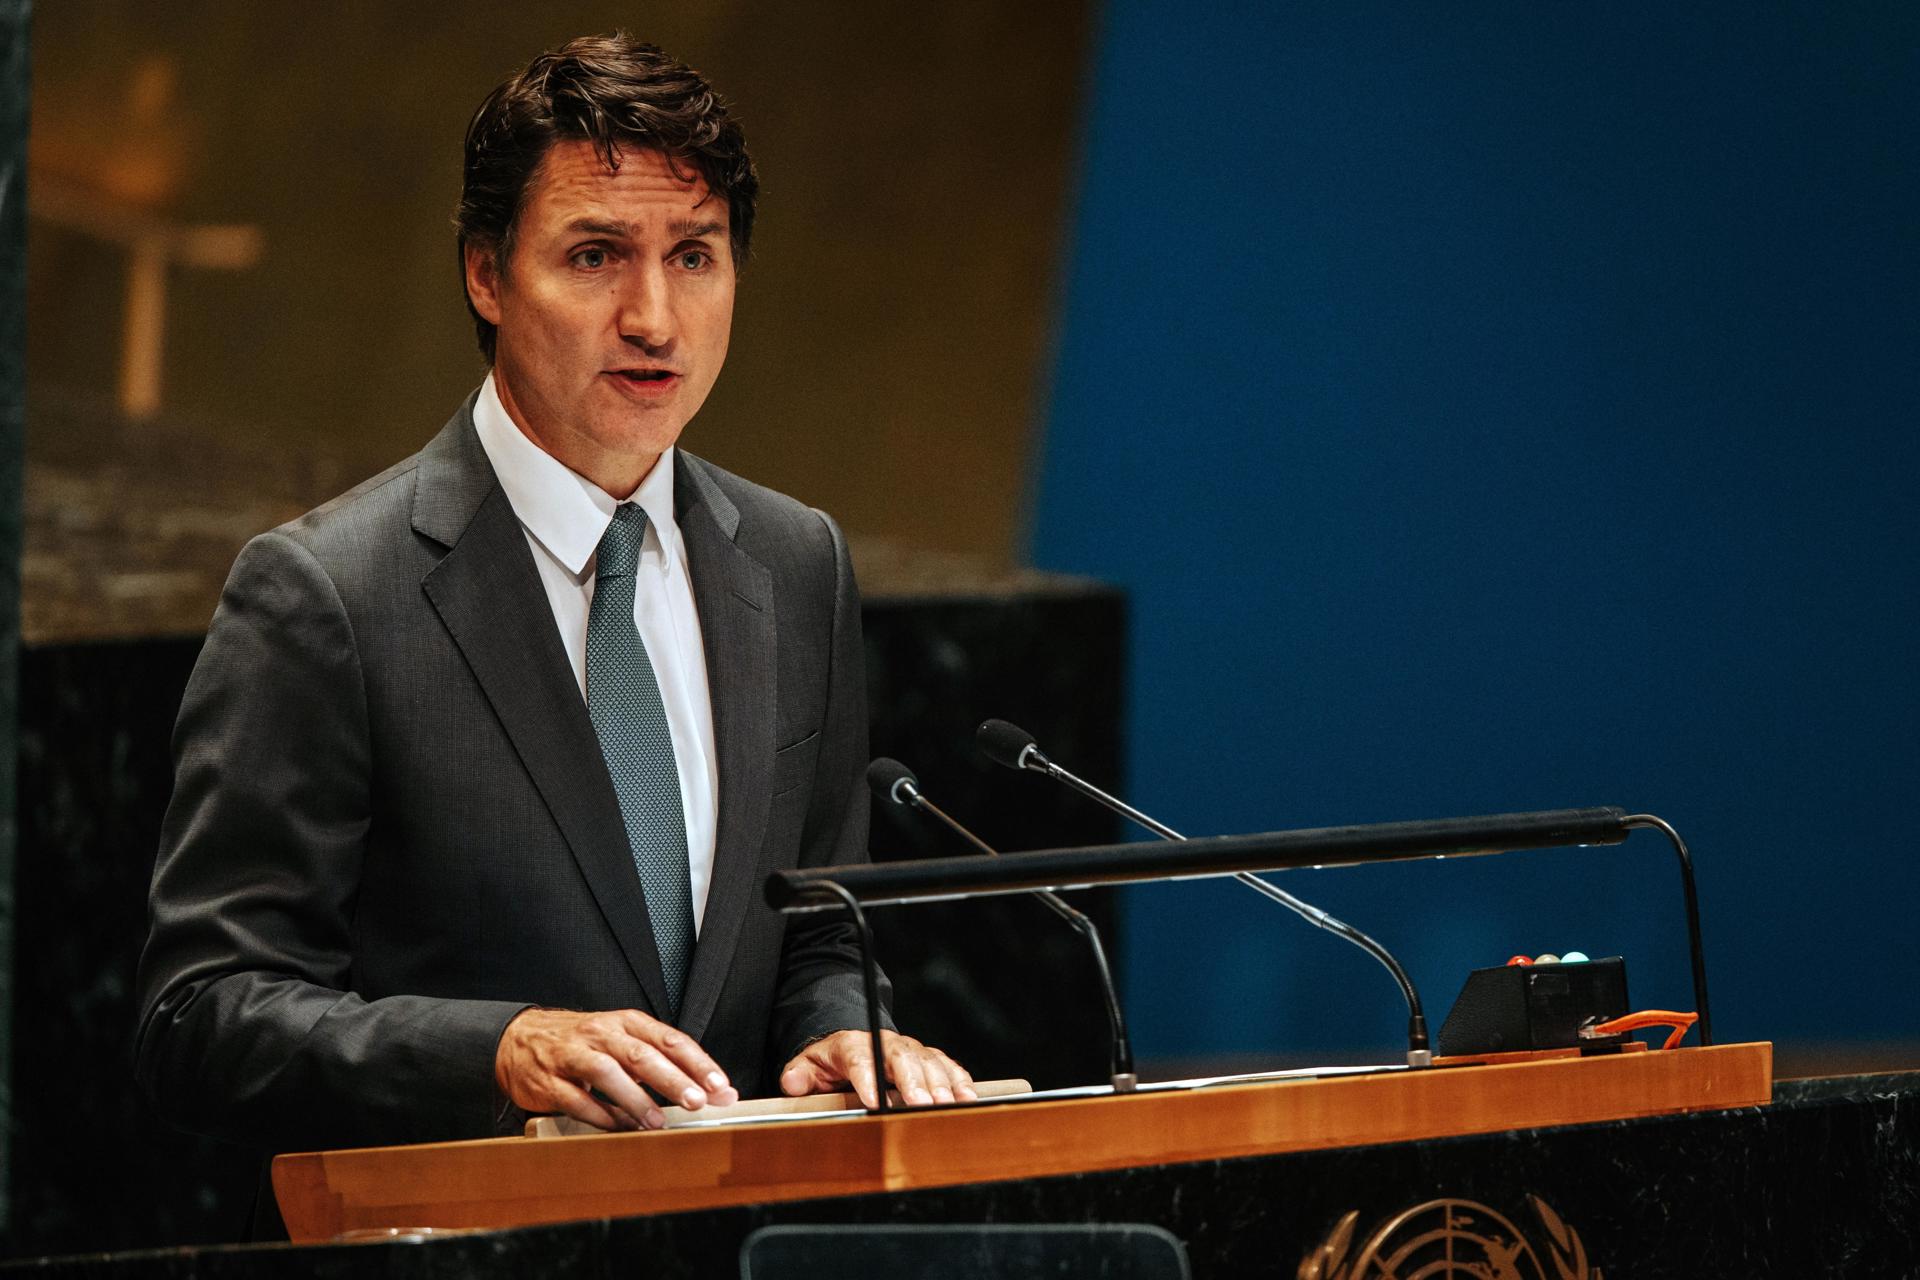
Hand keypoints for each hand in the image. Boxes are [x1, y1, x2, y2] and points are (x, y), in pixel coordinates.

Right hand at [495, 1007, 739, 1130]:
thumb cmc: (583, 1043)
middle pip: (642, 1055)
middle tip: (696, 1101)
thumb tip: (711, 1091)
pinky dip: (601, 1116)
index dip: (697, 1062)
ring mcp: (573, 1056)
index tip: (719, 1085)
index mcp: (626, 1023)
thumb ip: (663, 1064)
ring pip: (607, 1073)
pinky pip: (577, 1100)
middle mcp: (601, 1034)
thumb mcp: (624, 1042)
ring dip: (636, 1099)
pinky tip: (619, 1128)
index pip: (669, 1039)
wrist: (520, 1040)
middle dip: (672, 1079)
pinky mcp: (549, 1081)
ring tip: (657, 1122)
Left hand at [779, 1030, 977, 1108]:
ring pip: (929, 1061)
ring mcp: (910, 1050)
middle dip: (913, 1082)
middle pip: (902, 1058)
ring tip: (948, 1105)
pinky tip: (968, 1099)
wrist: (852, 1046)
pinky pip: (948, 1066)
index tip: (875, 1102)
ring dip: (940, 1084)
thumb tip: (792, 1082)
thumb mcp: (808, 1066)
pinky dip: (960, 1082)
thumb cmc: (831, 1063)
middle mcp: (886, 1044)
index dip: (868, 1080)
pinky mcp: (929, 1058)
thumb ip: (799, 1075)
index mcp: (852, 1046)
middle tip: (922, 1105)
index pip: (859, 1059)